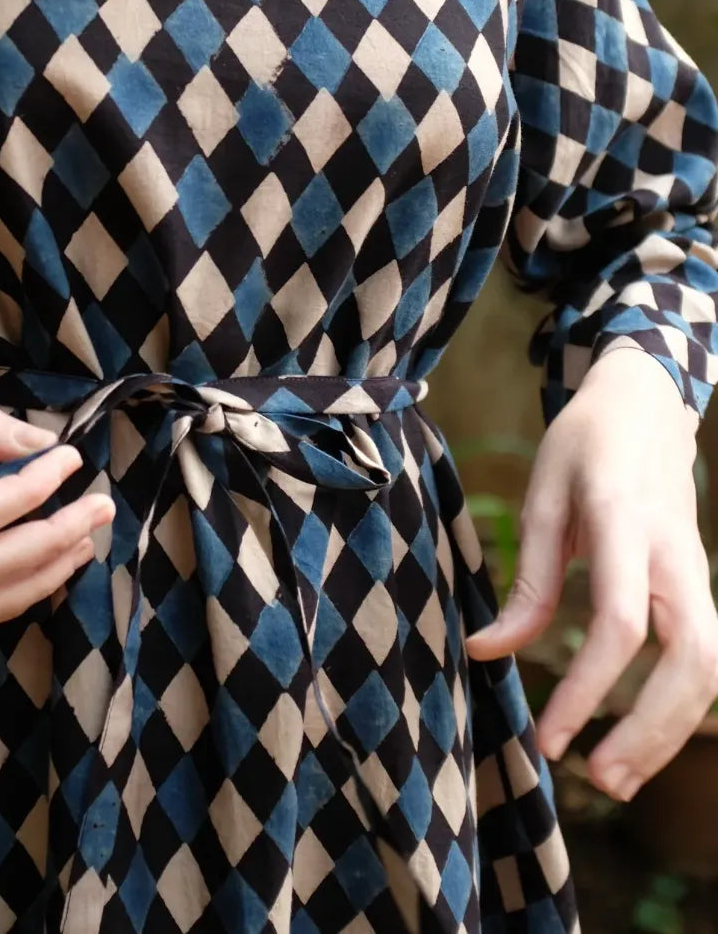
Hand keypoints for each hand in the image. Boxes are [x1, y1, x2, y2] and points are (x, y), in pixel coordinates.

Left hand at [464, 346, 717, 800]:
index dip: (587, 689)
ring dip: (671, 732)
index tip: (549, 738)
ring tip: (616, 778)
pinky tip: (640, 743)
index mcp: (624, 522)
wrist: (646, 403)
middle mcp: (674, 555)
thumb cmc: (586, 444)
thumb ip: (527, 579)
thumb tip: (486, 652)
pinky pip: (708, 659)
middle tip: (596, 778)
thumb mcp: (542, 495)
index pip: (621, 624)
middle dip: (651, 729)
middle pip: (692, 660)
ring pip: (713, 669)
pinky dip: (680, 710)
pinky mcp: (701, 587)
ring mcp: (698, 572)